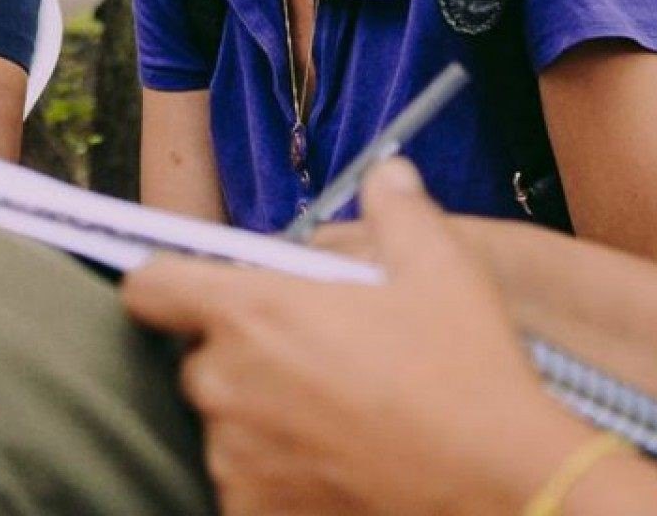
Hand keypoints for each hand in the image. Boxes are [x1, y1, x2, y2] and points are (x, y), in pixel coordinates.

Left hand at [123, 160, 587, 515]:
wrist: (506, 488)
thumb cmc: (467, 375)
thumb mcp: (441, 267)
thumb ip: (396, 209)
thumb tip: (387, 174)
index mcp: (249, 312)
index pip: (150, 287)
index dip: (171, 284)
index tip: (198, 291)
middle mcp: (226, 384)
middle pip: (198, 358)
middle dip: (241, 356)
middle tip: (312, 360)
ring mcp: (235, 458)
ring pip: (225, 424)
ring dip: (261, 419)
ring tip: (336, 418)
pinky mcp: (255, 512)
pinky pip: (245, 483)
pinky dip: (277, 475)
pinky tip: (335, 464)